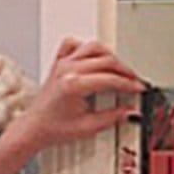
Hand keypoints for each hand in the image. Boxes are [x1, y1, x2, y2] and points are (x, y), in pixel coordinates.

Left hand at [0, 37, 146, 173]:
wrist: (34, 127)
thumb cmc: (54, 128)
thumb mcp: (88, 127)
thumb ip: (112, 117)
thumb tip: (130, 111)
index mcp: (74, 84)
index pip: (110, 79)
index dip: (128, 84)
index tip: (138, 89)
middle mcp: (68, 69)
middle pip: (106, 60)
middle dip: (124, 71)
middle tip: (133, 81)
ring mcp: (63, 64)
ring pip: (93, 47)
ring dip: (110, 56)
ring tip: (119, 69)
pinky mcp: (59, 63)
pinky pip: (73, 45)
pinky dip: (86, 47)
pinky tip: (94, 57)